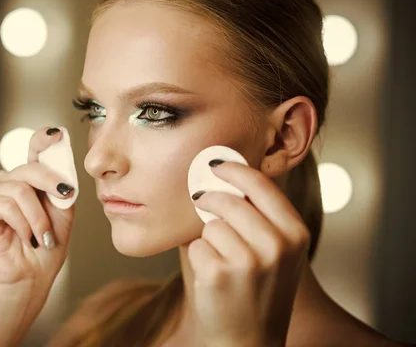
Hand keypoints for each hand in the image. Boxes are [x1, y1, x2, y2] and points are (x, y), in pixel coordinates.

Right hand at [0, 126, 75, 289]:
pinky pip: (5, 204)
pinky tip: (22, 236)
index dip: (43, 139)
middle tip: (64, 201)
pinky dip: (21, 223)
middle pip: (30, 168)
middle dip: (51, 185)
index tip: (57, 134)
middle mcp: (8, 180)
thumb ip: (63, 186)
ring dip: (37, 217)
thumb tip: (62, 171)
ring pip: (20, 189)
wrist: (31, 275)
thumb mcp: (63, 211)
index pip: (34, 150)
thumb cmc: (46, 245)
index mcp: (30, 179)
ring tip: (40, 236)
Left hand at [188, 161, 309, 346]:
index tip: (215, 164)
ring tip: (223, 262)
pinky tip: (214, 278)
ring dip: (208, 239)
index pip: (260, 184)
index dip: (234, 170)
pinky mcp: (220, 274)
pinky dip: (198, 258)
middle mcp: (278, 245)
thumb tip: (222, 174)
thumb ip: (258, 215)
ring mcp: (249, 261)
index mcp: (296, 233)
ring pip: (210, 224)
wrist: (249, 341)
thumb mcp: (277, 251)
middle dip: (210, 201)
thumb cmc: (259, 290)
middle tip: (203, 205)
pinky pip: (196, 246)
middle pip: (228, 200)